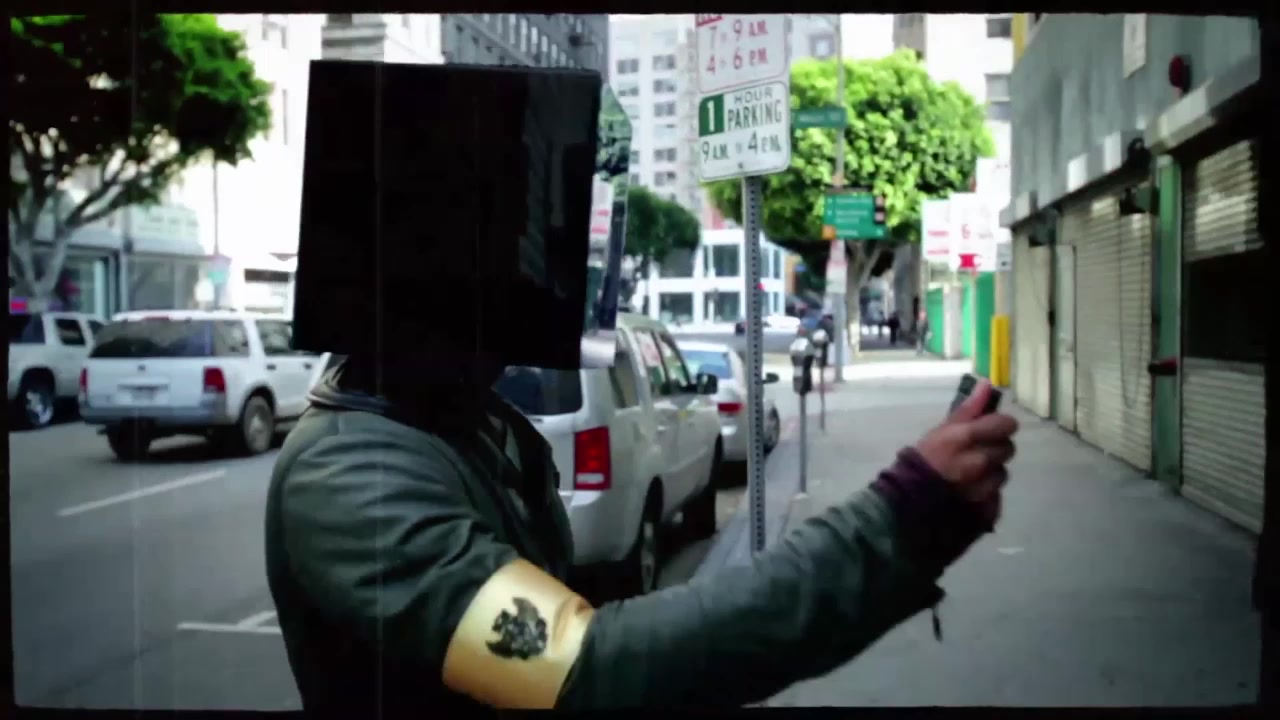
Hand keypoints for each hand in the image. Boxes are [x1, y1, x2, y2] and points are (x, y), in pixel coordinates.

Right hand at [914, 380, 1018, 523]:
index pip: (1006, 424)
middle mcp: (981, 462)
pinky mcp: (988, 507)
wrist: (909, 502)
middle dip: (995, 449)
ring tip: (971, 475)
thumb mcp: (941, 431)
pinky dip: (987, 493)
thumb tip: (988, 384)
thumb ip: (968, 410)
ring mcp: (986, 487)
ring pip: (1002, 473)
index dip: (1001, 425)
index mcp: (968, 438)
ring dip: (991, 472)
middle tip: (977, 453)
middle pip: (1008, 448)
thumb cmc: (924, 460)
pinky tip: (971, 492)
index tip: (992, 428)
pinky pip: (997, 494)